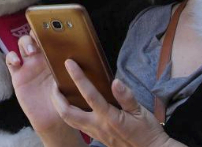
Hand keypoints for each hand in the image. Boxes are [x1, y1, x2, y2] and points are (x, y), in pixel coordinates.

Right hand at [6, 35, 84, 145]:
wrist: (56, 119)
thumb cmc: (68, 98)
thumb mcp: (75, 80)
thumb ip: (75, 67)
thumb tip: (88, 52)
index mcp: (57, 54)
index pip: (53, 34)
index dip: (52, 27)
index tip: (54, 23)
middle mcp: (42, 57)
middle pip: (36, 35)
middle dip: (37, 31)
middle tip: (42, 34)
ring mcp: (29, 65)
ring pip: (22, 44)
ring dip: (25, 42)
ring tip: (31, 49)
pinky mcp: (18, 76)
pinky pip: (11, 61)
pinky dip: (12, 57)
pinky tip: (17, 61)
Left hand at [52, 60, 179, 146]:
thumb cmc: (147, 132)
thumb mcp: (141, 112)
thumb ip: (127, 97)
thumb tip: (115, 81)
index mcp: (109, 117)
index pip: (89, 95)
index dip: (78, 77)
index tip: (69, 64)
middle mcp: (97, 126)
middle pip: (68, 113)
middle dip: (57, 97)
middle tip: (55, 83)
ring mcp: (95, 133)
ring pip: (69, 121)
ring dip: (60, 106)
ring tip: (58, 92)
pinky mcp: (96, 137)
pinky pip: (76, 125)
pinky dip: (69, 113)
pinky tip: (72, 104)